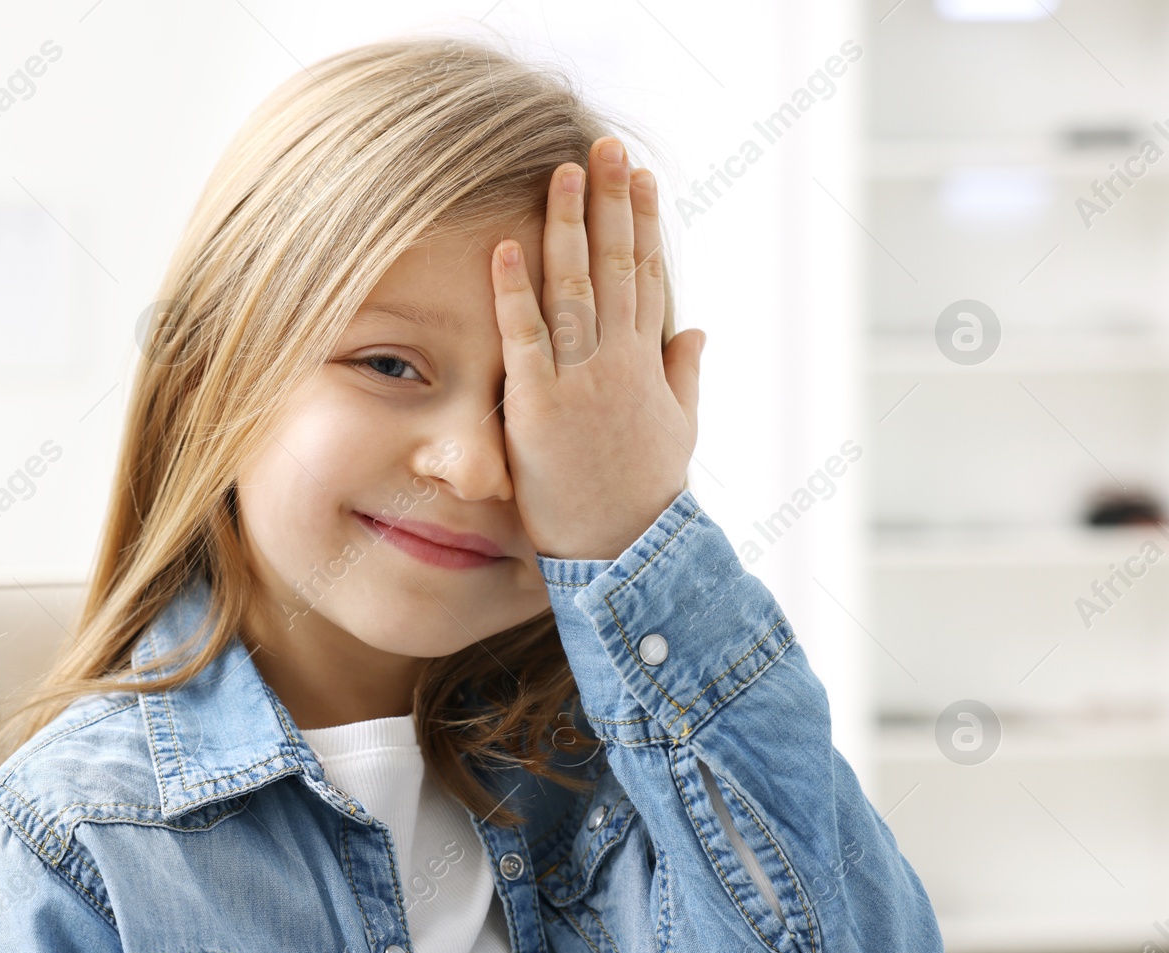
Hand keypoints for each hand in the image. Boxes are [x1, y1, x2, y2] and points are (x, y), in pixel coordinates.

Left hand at [490, 136, 705, 561]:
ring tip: (566, 171)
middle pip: (618, 266)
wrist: (627, 555)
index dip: (645, 224)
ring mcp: (581, 382)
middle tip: (606, 145)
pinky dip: (515, 291)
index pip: (648, 277)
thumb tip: (696, 330)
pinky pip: (525, 338)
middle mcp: (619, 363)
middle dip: (612, 202)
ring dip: (570, 226)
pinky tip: (507, 246)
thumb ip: (684, 376)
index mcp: (649, 364)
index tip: (641, 178)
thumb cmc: (645, 499)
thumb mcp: (678, 432)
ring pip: (576, 288)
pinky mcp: (539, 408)